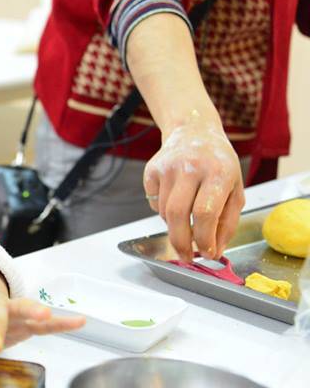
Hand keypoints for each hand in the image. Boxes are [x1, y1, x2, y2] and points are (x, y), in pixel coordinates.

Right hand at [143, 115, 244, 262]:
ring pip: (163, 211)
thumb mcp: (235, 190)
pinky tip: (174, 198)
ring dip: (174, 224)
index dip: (204, 238)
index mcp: (218, 172)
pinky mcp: (151, 169)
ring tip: (186, 216)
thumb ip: (227, 224)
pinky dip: (161, 210)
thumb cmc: (219, 164)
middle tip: (185, 256)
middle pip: (177, 215)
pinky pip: (152, 202)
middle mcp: (191, 167)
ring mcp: (168, 167)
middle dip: (180, 241)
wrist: (194, 132)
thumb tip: (214, 252)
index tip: (206, 253)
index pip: (205, 212)